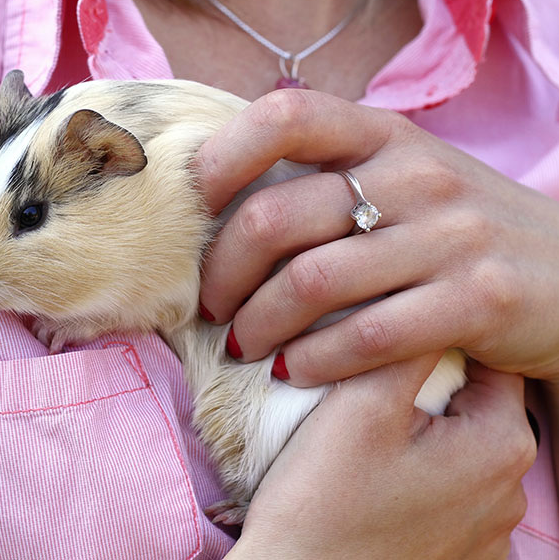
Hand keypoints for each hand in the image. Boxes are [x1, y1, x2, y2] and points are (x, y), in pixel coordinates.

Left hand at [196, 89, 558, 385]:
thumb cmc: (462, 233)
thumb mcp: (407, 181)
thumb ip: (334, 179)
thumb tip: (226, 202)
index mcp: (387, 137)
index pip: (285, 117)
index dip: (221, 161)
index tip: (193, 213)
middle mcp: (417, 176)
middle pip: (276, 218)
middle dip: (222, 273)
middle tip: (209, 307)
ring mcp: (451, 236)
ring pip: (312, 282)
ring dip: (258, 324)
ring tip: (242, 346)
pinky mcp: (478, 299)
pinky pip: (366, 336)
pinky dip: (313, 360)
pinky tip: (293, 371)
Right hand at [225, 356, 536, 559]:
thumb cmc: (323, 504)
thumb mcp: (360, 407)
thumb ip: (401, 343)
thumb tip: (419, 300)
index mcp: (502, 442)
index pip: (480, 357)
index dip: (425, 338)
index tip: (378, 342)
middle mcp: (509, 490)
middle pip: (467, 402)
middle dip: (418, 387)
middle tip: (358, 390)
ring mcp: (485, 530)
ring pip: (452, 446)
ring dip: (414, 433)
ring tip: (357, 440)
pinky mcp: (456, 553)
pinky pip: (441, 491)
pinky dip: (412, 478)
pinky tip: (369, 483)